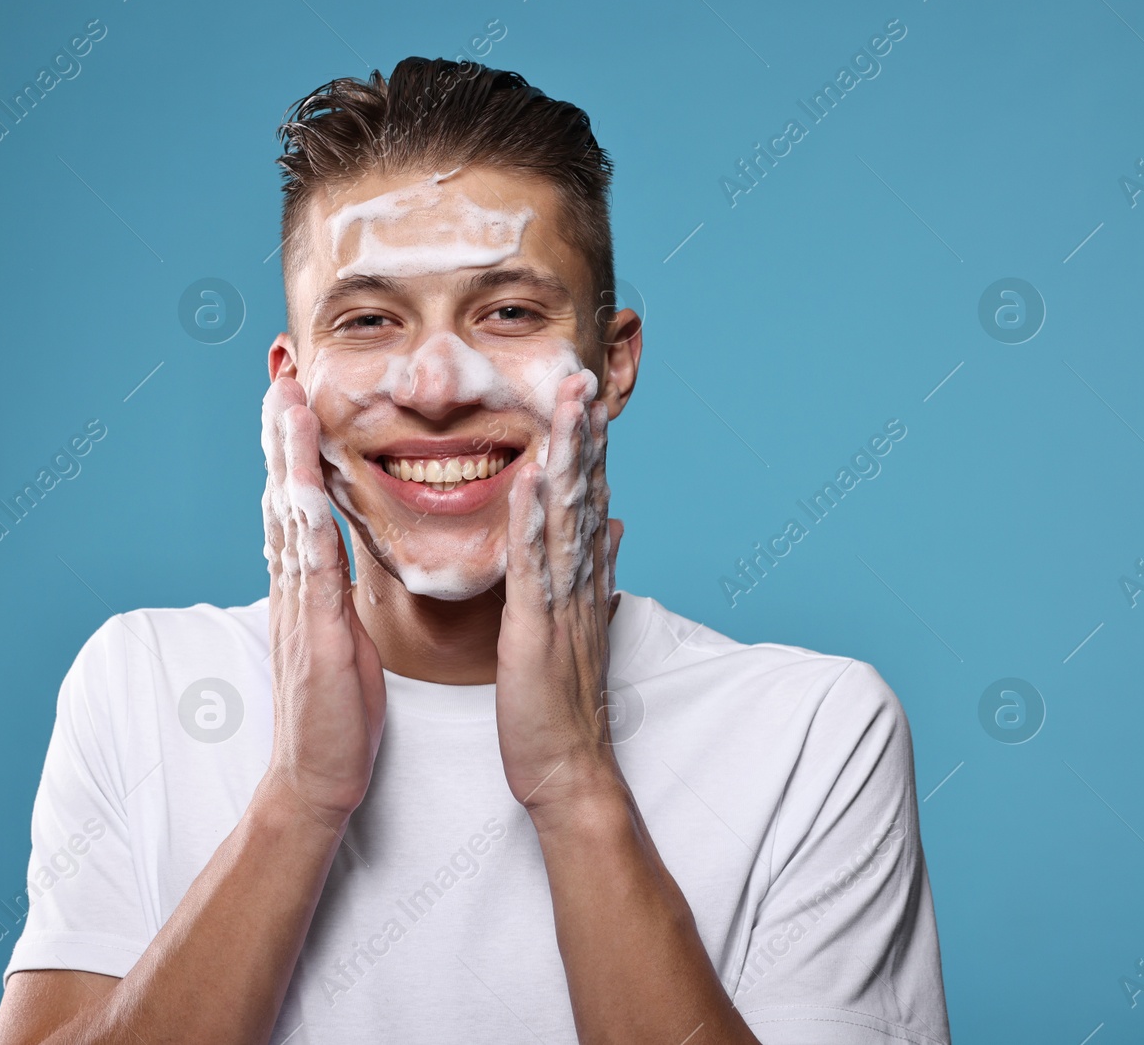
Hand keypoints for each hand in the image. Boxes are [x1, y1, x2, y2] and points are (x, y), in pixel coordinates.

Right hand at [260, 377, 386, 830]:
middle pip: (280, 495)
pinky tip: (299, 482)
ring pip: (287, 516)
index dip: (294, 452)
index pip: (297, 506)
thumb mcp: (342, 641)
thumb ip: (335, 598)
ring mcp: (298, 607)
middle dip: (279, 434)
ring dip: (284, 456)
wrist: (315, 780)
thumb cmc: (338, 717)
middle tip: (279, 376)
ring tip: (283, 402)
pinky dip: (302, 517)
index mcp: (305, 589)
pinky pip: (309, 564)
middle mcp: (294, 589)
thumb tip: (338, 565)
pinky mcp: (314, 631)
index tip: (295, 402)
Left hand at [494, 371, 626, 820]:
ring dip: (566, 458)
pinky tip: (528, 477)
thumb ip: (599, 570)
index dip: (588, 445)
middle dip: (584, 433)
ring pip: (566, 517)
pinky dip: (531, 519)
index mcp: (585, 578)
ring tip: (569, 404)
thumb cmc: (562, 702)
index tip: (585, 394)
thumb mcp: (582, 626)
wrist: (569, 768)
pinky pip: (534, 566)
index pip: (590, 498)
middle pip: (585, 495)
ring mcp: (562, 603)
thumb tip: (615, 524)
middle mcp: (580, 582)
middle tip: (583, 374)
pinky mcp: (537, 629)